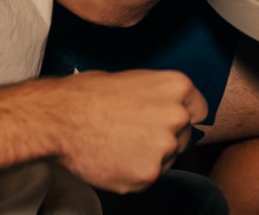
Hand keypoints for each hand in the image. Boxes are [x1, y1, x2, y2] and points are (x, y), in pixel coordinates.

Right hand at [40, 69, 205, 193]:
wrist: (60, 119)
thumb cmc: (89, 95)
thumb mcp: (134, 80)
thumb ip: (159, 97)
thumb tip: (169, 108)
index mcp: (178, 87)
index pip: (198, 111)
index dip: (182, 119)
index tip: (169, 124)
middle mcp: (178, 116)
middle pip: (184, 136)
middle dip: (165, 138)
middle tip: (133, 136)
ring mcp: (165, 147)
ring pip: (167, 159)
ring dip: (150, 157)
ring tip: (118, 145)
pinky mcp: (148, 174)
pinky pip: (147, 178)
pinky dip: (132, 174)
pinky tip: (112, 159)